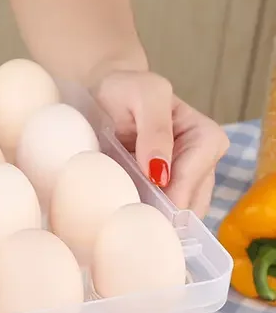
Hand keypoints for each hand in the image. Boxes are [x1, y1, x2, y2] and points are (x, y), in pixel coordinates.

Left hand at [91, 70, 229, 217]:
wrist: (106, 96)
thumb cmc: (126, 90)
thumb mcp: (143, 96)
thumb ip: (155, 129)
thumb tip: (161, 173)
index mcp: (206, 138)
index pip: (191, 182)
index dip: (167, 201)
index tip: (139, 212)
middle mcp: (203, 162)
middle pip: (189, 206)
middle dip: (162, 217)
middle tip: (127, 221)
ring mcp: (187, 180)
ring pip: (178, 216)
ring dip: (154, 221)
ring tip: (125, 218)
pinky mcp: (168, 191)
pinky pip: (163, 215)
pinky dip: (147, 219)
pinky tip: (127, 217)